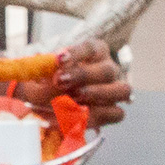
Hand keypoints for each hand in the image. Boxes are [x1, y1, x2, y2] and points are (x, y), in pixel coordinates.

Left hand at [12, 39, 131, 125]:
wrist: (46, 104)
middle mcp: (109, 68)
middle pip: (107, 70)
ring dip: (98, 95)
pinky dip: (97, 116)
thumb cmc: (47, 83)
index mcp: (94, 52)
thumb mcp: (41, 75)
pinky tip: (76, 117)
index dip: (76, 53)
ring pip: (122, 90)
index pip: (90, 48)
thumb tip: (52, 72)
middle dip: (83, 76)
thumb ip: (45, 72)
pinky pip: (116, 113)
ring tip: (73, 99)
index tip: (58, 59)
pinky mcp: (115, 111)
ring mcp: (115, 89)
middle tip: (60, 81)